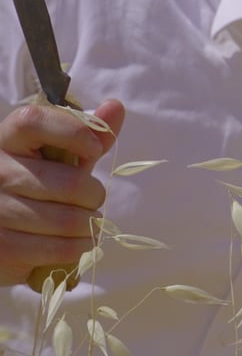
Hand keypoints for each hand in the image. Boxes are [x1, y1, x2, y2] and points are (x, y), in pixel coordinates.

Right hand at [0, 99, 124, 286]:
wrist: (3, 232)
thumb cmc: (39, 186)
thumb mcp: (61, 158)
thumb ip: (89, 135)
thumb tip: (116, 106)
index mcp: (7, 141)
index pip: (33, 121)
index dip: (72, 132)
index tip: (93, 149)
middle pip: (70, 184)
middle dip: (95, 195)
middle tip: (91, 200)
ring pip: (69, 220)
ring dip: (90, 226)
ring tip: (86, 223)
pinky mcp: (1, 247)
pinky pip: (60, 249)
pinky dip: (79, 248)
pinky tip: (76, 242)